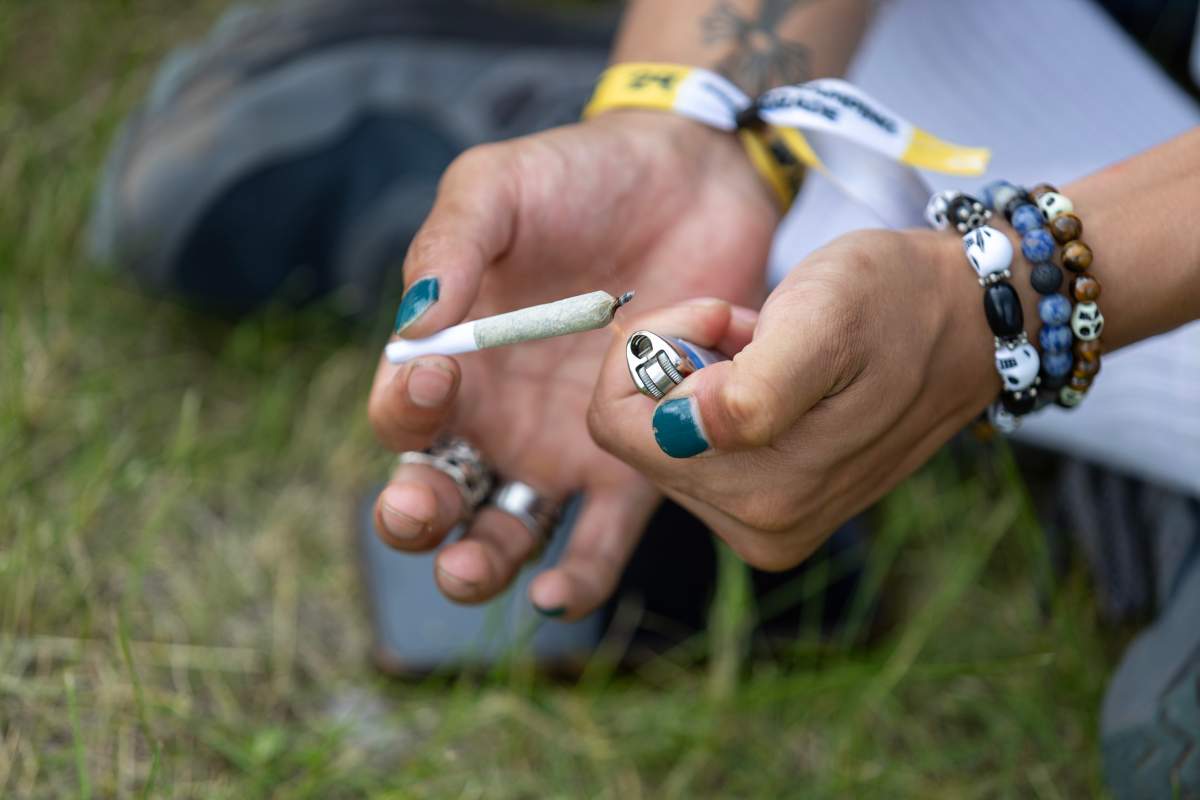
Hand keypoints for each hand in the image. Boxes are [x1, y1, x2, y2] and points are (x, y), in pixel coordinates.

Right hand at [368, 111, 777, 618]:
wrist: (699, 182)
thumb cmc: (585, 176)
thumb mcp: (501, 187)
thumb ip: (451, 247)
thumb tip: (413, 330)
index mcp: (455, 356)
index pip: (403, 412)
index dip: (402, 412)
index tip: (435, 379)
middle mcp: (500, 416)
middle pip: (439, 493)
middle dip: (419, 516)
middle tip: (425, 512)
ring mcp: (565, 448)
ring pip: (504, 532)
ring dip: (480, 562)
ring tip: (475, 566)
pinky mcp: (636, 463)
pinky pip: (598, 539)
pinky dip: (576, 578)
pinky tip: (558, 596)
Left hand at [588, 229, 1005, 569]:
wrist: (965, 322)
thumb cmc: (892, 302)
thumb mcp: (821, 319)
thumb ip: (752, 389)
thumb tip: (681, 428)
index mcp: (763, 491)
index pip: (617, 426)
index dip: (650, 352)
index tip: (715, 316)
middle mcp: (761, 527)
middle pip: (639, 439)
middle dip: (680, 370)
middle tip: (749, 334)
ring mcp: (768, 524)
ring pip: (665, 443)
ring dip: (702, 384)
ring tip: (771, 352)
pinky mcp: (775, 510)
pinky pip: (699, 451)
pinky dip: (721, 402)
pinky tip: (776, 377)